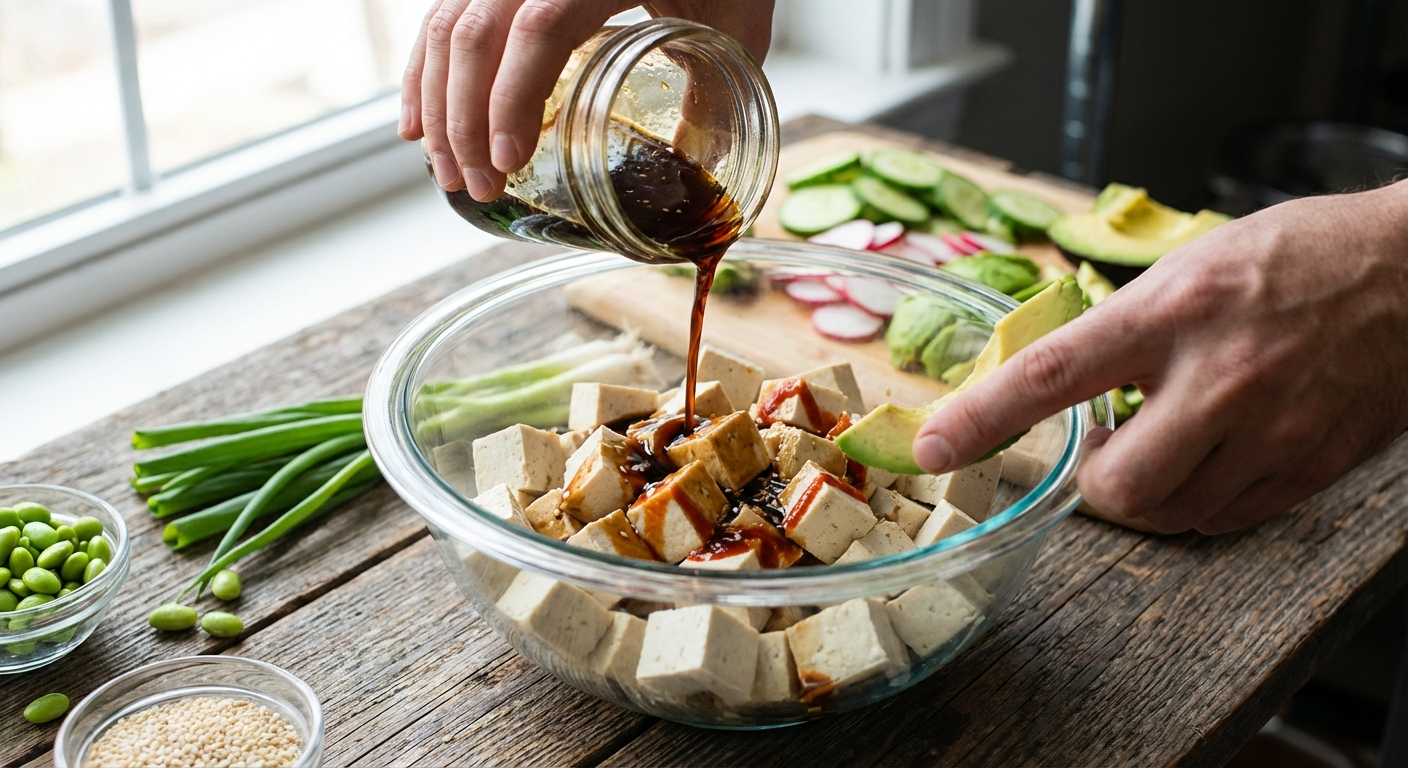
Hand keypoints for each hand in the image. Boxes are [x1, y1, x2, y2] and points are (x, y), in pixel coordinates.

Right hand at [399, 0, 774, 200]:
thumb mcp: (735, 25)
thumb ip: (713, 92)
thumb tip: (694, 167)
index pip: (540, 28)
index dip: (513, 98)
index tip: (508, 161)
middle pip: (477, 32)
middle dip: (465, 120)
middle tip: (478, 186)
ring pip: (448, 24)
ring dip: (439, 104)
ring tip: (448, 171)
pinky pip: (444, 13)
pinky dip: (425, 70)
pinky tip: (420, 122)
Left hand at [913, 181, 1407, 533]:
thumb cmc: (1298, 254)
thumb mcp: (1192, 265)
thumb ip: (1123, 324)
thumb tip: (1052, 379)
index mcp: (1174, 311)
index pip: (1053, 374)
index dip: (984, 419)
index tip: (935, 448)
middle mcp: (1220, 377)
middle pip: (1117, 485)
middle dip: (1094, 482)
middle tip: (1102, 448)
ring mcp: (1273, 430)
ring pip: (1170, 513)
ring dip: (1149, 491)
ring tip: (1168, 439)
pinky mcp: (1314, 466)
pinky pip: (1225, 519)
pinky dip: (1201, 501)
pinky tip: (1213, 456)